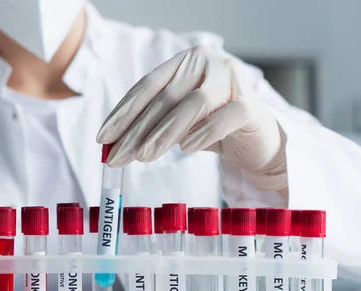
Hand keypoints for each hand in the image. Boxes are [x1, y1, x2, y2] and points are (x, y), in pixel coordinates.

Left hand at [96, 45, 286, 190]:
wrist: (257, 139)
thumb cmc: (212, 127)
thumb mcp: (177, 123)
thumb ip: (152, 125)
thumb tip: (114, 144)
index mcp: (185, 63)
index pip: (147, 86)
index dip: (123, 112)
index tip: (103, 137)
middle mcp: (207, 63)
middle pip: (165, 98)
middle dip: (137, 131)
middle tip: (117, 156)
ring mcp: (232, 79)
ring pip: (192, 104)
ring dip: (164, 133)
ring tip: (143, 157)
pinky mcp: (251, 104)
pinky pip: (224, 117)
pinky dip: (203, 133)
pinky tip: (186, 149)